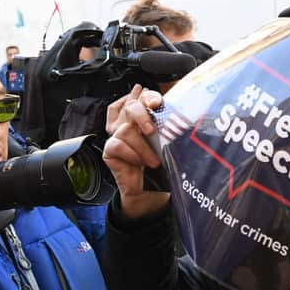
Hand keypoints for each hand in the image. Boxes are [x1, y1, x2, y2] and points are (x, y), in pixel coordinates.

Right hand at [102, 89, 169, 218]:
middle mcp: (129, 125)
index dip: (146, 96)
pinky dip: (132, 155)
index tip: (156, 102)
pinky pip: (118, 145)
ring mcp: (117, 137)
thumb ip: (167, 131)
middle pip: (130, 107)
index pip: (141, 100)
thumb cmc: (159, 168)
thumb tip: (179, 119)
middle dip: (142, 114)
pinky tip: (140, 164)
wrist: (149, 192)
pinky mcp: (109, 150)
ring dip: (142, 147)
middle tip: (152, 130)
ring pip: (127, 130)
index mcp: (144, 121)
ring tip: (154, 161)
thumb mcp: (166, 146)